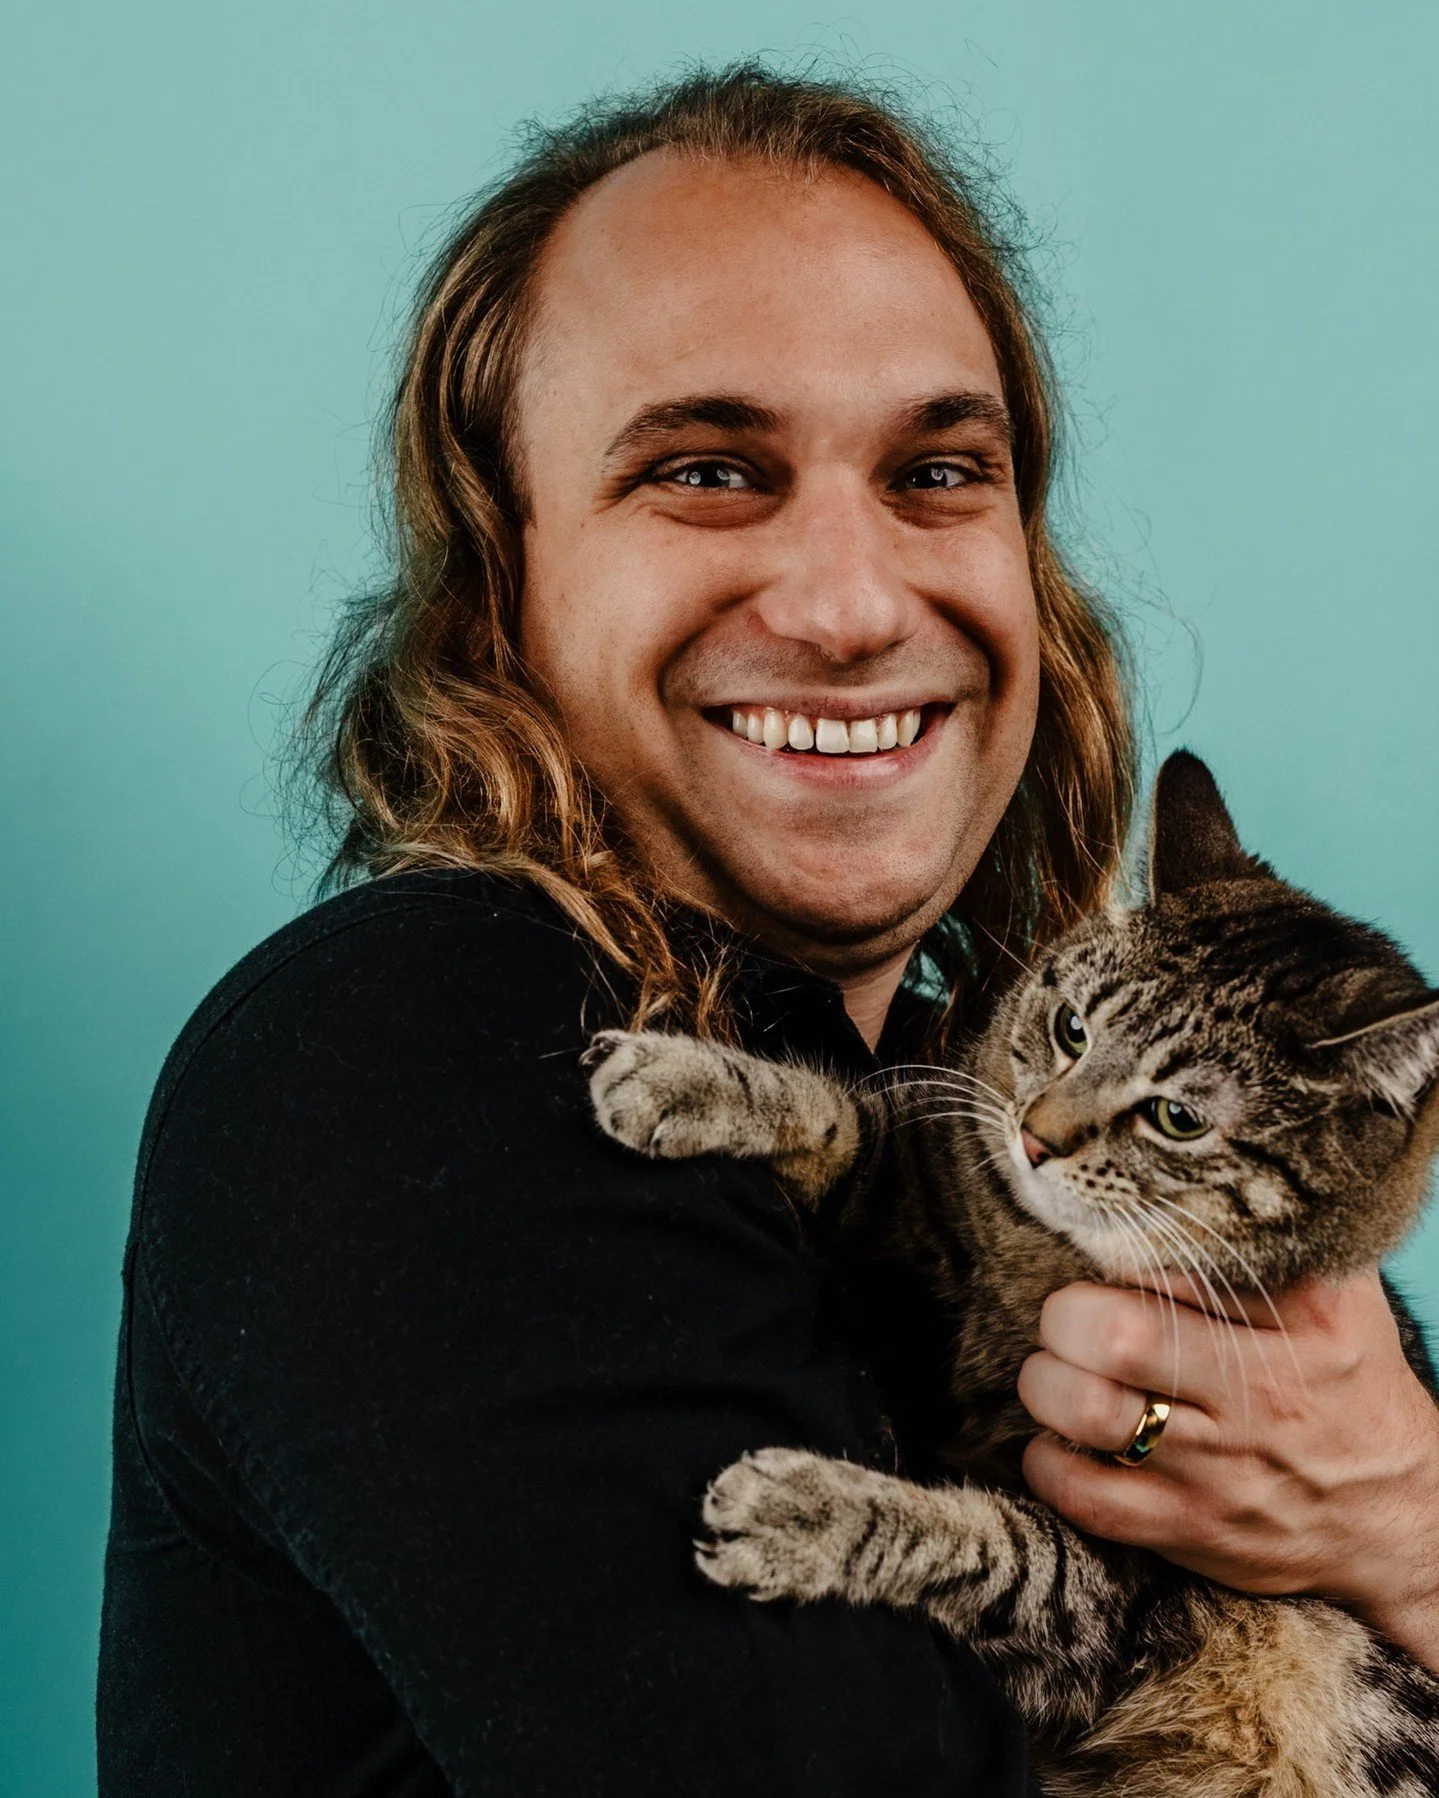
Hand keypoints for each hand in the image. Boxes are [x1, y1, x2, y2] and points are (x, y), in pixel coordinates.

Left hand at [1017, 1270, 1438, 1671]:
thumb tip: (1171, 1200)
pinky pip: (1087, 1500)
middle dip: (1066, 1318)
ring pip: (1088, 1415)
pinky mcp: (1191, 1532)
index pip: (1178, 1267)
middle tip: (1066, 1320)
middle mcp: (1259, 1398)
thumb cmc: (1348, 1387)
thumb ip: (1266, 1246)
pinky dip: (1048, 1462)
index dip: (1117, 1258)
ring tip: (1055, 1373)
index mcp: (1300, 1326)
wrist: (1399, 1520)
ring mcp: (1221, 1473)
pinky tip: (1058, 1440)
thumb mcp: (1338, 1300)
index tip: (1101, 1264)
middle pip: (1117, 1338)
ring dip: (1046, 1384)